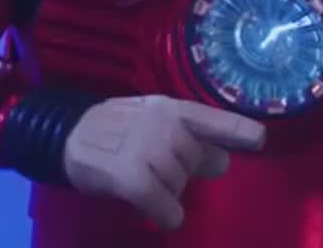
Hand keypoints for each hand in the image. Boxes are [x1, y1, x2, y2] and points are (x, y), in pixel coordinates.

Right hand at [62, 95, 264, 230]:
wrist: (62, 136)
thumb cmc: (110, 132)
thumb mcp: (148, 122)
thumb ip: (186, 138)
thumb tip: (223, 160)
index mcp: (168, 108)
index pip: (209, 119)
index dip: (236, 130)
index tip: (260, 140)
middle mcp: (161, 123)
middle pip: (195, 161)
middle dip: (181, 172)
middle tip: (152, 168)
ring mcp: (146, 148)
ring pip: (180, 184)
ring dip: (167, 192)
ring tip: (141, 181)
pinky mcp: (131, 176)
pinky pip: (164, 205)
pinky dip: (166, 213)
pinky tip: (160, 213)